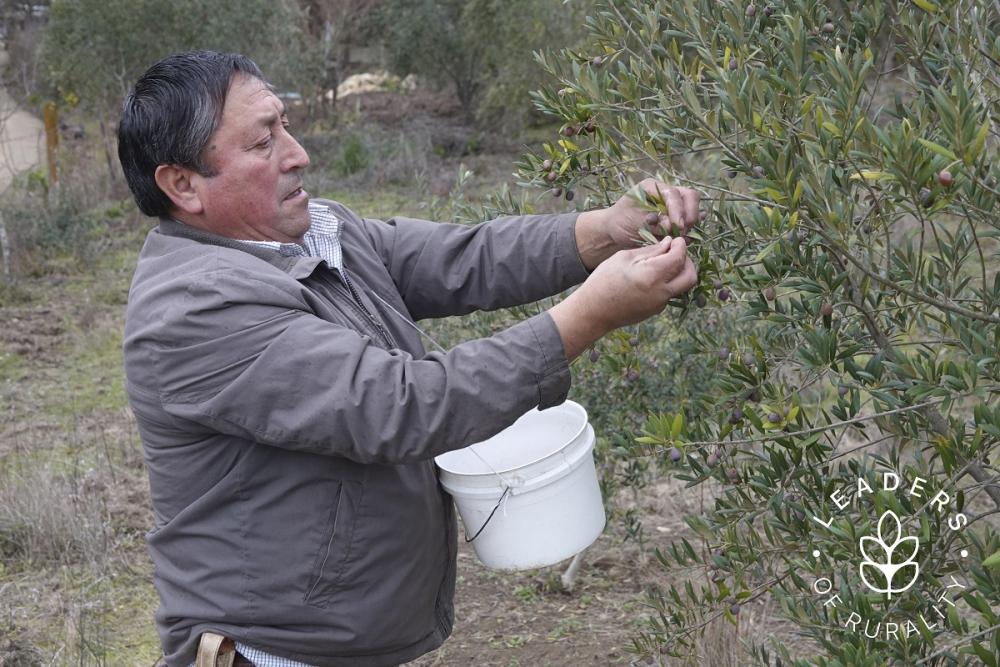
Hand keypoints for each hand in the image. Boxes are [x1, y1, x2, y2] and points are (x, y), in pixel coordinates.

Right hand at [580, 236, 697, 330]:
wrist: (593, 312)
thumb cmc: (603, 280)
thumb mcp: (624, 258)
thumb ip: (650, 251)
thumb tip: (668, 244)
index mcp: (652, 275)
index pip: (679, 257)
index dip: (680, 245)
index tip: (675, 240)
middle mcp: (661, 292)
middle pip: (691, 276)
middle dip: (687, 261)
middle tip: (675, 253)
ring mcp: (660, 304)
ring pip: (681, 286)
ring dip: (678, 273)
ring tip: (662, 265)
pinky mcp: (655, 311)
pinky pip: (669, 294)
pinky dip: (666, 283)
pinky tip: (649, 279)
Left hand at [603, 178, 700, 247]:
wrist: (616, 232)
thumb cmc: (621, 222)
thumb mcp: (634, 221)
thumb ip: (654, 222)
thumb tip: (672, 226)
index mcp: (653, 187)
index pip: (673, 194)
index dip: (678, 210)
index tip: (678, 226)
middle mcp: (666, 192)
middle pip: (690, 196)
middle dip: (690, 214)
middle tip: (682, 231)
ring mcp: (673, 204)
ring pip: (693, 208)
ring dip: (690, 224)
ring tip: (679, 236)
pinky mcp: (677, 216)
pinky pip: (690, 220)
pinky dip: (689, 230)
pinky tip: (682, 238)